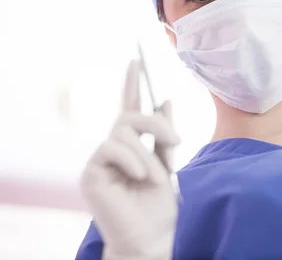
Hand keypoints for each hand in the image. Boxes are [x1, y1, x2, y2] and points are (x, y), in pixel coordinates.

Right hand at [79, 60, 180, 259]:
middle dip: (157, 125)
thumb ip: (164, 133)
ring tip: (156, 179)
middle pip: (130, 116)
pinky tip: (140, 179)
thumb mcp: (168, 161)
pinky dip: (133, 162)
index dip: (131, 83)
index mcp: (134, 144)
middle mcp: (114, 148)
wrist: (153, 236)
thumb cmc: (160, 204)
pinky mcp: (91, 173)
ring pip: (125, 134)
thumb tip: (166, 99)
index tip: (135, 60)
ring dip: (148, 156)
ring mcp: (101, 160)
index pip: (130, 107)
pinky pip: (112, 149)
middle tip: (176, 143)